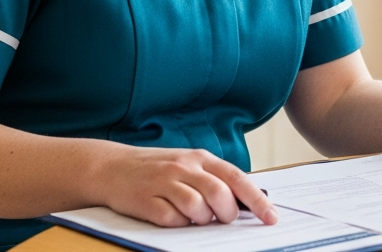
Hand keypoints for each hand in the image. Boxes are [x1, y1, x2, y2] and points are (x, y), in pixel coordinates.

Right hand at [92, 145, 278, 226]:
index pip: (236, 178)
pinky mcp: (146, 201)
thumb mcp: (188, 166)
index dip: (256, 200)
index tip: (271, 217)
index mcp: (200, 158)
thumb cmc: (156, 169)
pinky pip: (172, 220)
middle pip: (220, 194)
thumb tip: (245, 203)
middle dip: (226, 214)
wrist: (111, 167)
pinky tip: (169, 215)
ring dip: (200, 220)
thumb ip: (213, 179)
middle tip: (221, 220)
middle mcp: (184, 167)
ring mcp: (164, 183)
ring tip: (191, 216)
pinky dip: (177, 224)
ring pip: (198, 208)